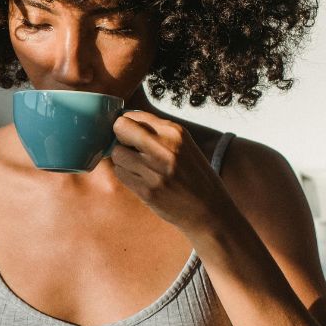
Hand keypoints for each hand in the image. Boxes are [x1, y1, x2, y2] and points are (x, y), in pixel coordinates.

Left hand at [107, 111, 233, 236]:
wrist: (208, 209)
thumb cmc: (194, 175)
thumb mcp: (183, 145)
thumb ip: (157, 132)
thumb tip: (123, 123)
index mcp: (175, 132)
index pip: (133, 116)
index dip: (127, 125)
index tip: (130, 135)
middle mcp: (165, 148)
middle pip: (120, 128)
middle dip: (119, 137)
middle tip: (128, 148)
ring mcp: (155, 170)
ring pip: (117, 153)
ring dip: (122, 160)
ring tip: (137, 167)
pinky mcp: (147, 190)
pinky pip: (120, 174)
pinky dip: (125, 175)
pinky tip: (139, 179)